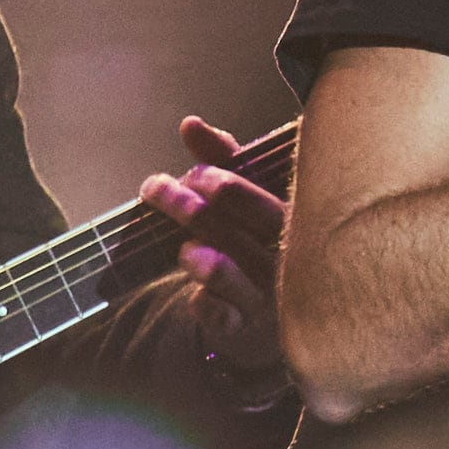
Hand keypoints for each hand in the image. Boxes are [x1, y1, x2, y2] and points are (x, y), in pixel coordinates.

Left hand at [139, 115, 285, 379]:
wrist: (271, 309)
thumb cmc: (257, 236)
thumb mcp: (246, 194)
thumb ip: (221, 160)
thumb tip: (190, 123)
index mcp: (293, 218)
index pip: (253, 195)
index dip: (217, 181)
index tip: (193, 174)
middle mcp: (287, 257)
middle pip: (230, 227)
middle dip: (185, 205)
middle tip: (155, 189)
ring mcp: (268, 294)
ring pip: (220, 269)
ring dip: (191, 251)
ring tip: (184, 248)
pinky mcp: (244, 324)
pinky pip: (214, 310)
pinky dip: (200, 297)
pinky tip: (197, 289)